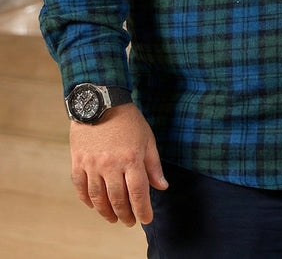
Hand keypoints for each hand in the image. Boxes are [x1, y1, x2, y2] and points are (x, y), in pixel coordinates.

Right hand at [70, 103, 167, 225]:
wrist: (101, 101)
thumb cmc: (128, 120)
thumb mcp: (147, 139)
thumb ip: (154, 165)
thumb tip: (162, 187)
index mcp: (131, 159)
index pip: (138, 193)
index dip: (143, 210)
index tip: (146, 219)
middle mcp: (111, 165)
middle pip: (118, 199)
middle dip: (125, 215)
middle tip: (129, 222)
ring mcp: (92, 164)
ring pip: (99, 198)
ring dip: (106, 212)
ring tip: (113, 218)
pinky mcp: (78, 162)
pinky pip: (81, 188)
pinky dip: (88, 200)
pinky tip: (94, 205)